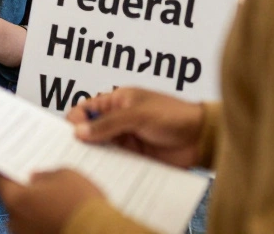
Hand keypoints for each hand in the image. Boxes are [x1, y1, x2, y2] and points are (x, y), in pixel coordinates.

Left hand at [0, 170, 105, 233]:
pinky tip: (59, 215)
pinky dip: (43, 222)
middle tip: (38, 183)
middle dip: (24, 192)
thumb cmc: (81, 203)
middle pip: (13, 201)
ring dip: (34, 210)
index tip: (7, 165)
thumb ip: (44, 175)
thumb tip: (36, 179)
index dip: (4, 171)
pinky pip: (36, 229)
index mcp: (16, 200)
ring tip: (54, 202)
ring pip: (25, 218)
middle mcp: (15, 222)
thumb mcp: (65, 175)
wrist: (100, 233)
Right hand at [67, 88, 206, 167]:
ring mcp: (126, 138)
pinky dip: (109, 166)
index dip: (75, 120)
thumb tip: (79, 131)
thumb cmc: (175, 115)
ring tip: (90, 165)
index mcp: (117, 100)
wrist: (202, 138)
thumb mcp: (138, 115)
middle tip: (75, 152)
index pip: (85, 108)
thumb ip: (108, 124)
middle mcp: (118, 119)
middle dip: (82, 140)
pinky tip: (105, 172)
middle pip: (90, 129)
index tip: (71, 135)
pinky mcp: (134, 156)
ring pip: (101, 147)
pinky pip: (115, 161)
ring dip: (96, 155)